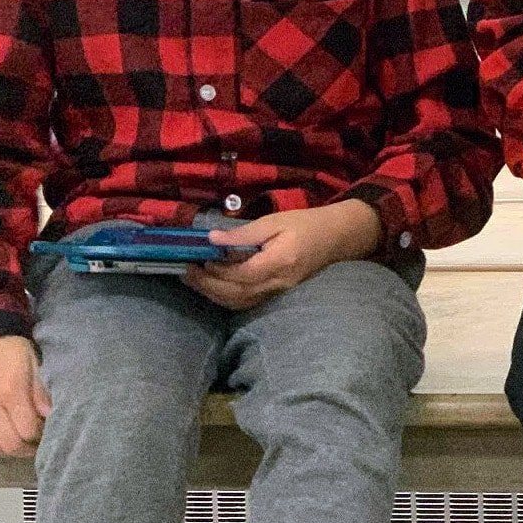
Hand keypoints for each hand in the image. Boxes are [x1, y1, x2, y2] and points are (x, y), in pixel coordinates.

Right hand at [0, 337, 50, 457]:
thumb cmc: (12, 351)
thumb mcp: (34, 363)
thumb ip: (41, 392)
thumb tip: (49, 416)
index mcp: (10, 390)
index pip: (27, 430)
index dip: (38, 436)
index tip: (43, 433)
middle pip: (8, 444)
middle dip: (24, 448)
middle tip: (31, 443)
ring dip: (2, 451)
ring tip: (12, 442)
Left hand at [183, 202, 382, 309]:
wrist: (336, 238)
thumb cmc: (306, 224)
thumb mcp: (275, 220)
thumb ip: (244, 232)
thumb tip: (212, 239)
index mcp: (280, 262)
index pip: (243, 274)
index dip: (218, 271)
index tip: (199, 259)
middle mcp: (279, 283)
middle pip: (237, 294)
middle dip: (207, 286)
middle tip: (186, 272)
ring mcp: (278, 292)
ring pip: (240, 303)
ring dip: (213, 294)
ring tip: (193, 280)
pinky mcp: (276, 295)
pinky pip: (247, 302)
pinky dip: (226, 298)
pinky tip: (213, 286)